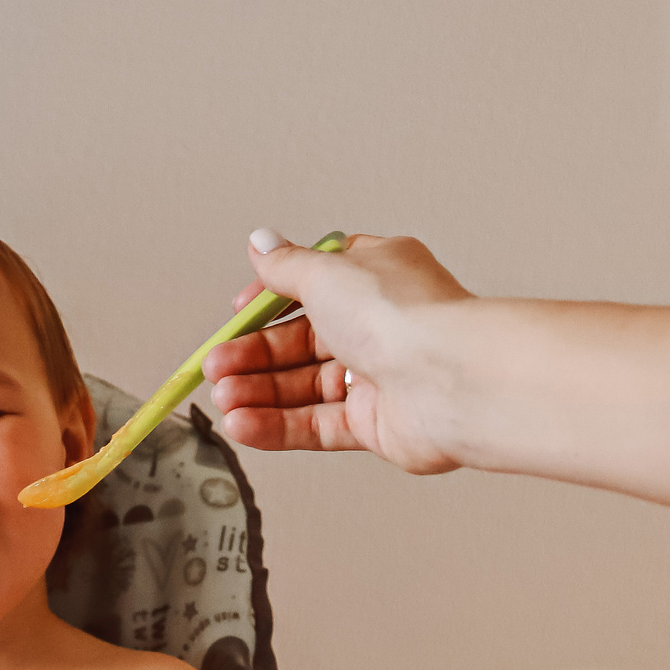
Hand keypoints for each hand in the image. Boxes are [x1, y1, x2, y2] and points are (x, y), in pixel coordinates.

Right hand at [202, 230, 473, 475]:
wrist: (453, 381)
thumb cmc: (405, 316)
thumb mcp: (327, 273)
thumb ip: (286, 265)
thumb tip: (261, 243)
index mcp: (376, 276)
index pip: (311, 285)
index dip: (269, 300)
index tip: (237, 312)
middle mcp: (380, 325)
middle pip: (301, 342)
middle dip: (253, 355)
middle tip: (216, 366)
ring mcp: (380, 376)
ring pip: (305, 387)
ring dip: (258, 393)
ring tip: (223, 399)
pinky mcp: (377, 423)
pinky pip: (317, 425)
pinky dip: (278, 426)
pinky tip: (244, 424)